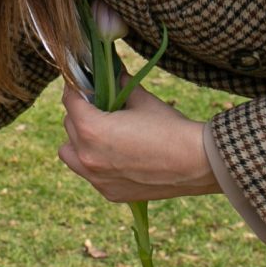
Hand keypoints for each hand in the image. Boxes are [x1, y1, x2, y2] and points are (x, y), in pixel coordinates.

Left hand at [57, 82, 219, 203]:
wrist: (196, 163)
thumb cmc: (170, 128)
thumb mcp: (142, 100)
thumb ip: (121, 86)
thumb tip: (113, 73)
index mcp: (92, 129)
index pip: (70, 101)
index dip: (76, 88)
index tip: (83, 83)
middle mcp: (87, 156)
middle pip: (69, 126)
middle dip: (80, 113)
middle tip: (98, 106)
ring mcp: (97, 178)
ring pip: (70, 153)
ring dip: (79, 141)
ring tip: (101, 134)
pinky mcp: (109, 192)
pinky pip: (90, 173)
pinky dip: (96, 162)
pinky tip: (117, 155)